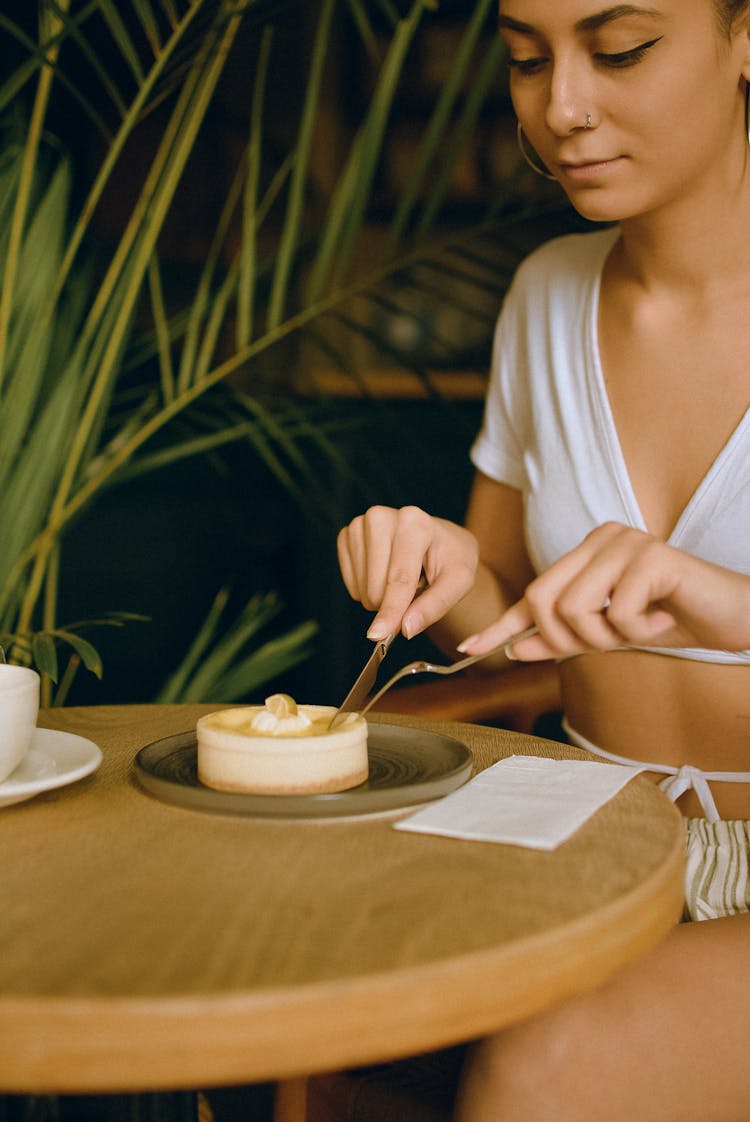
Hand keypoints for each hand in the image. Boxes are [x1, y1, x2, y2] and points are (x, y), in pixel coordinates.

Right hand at [337, 505, 478, 640]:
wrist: (438, 542)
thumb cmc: (450, 560)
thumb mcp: (459, 582)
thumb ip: (435, 606)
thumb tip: (406, 628)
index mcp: (414, 522)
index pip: (399, 578)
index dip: (391, 610)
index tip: (379, 636)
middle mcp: (381, 517)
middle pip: (376, 587)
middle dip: (394, 603)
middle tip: (416, 587)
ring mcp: (359, 525)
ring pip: (361, 588)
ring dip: (382, 596)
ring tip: (403, 577)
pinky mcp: (346, 535)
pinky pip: (350, 583)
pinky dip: (367, 589)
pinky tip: (384, 574)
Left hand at [457, 522, 749, 659]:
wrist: (731, 618)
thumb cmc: (670, 620)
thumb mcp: (609, 636)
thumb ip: (565, 639)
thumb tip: (515, 649)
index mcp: (586, 554)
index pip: (532, 593)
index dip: (501, 624)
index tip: (469, 648)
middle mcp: (600, 539)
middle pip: (542, 599)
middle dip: (567, 638)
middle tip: (609, 642)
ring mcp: (625, 542)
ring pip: (575, 608)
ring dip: (608, 637)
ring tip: (643, 628)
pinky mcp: (653, 555)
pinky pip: (618, 612)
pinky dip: (639, 631)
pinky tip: (663, 621)